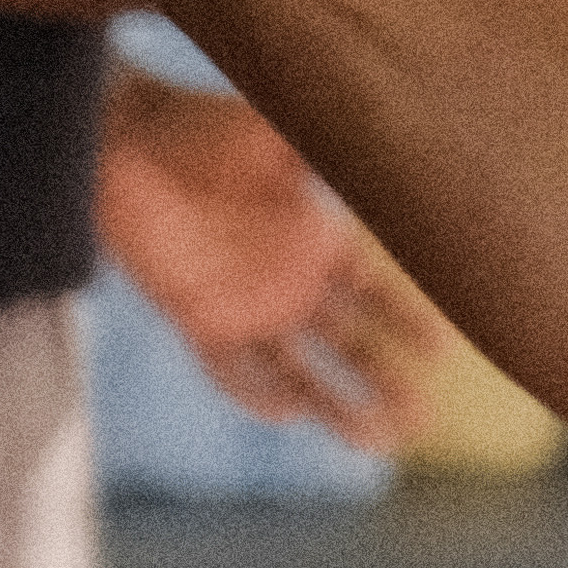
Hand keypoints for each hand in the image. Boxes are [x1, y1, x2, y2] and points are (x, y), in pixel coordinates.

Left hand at [99, 75, 449, 451]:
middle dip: (385, 383)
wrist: (123, 145)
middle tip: (422, 419)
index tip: (444, 352)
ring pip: (301, 373)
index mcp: (315, 239)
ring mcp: (246, 308)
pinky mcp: (200, 322)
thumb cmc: (204, 127)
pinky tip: (290, 410)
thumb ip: (333, 145)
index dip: (409, 324)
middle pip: (349, 347)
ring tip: (376, 440)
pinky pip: (233, 372)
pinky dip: (259, 394)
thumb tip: (398, 142)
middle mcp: (288, 282)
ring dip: (337, 406)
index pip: (376, 295)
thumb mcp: (279, 131)